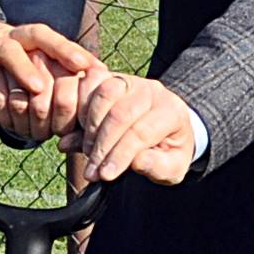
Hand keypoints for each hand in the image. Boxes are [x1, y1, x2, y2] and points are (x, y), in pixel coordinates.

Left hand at [0, 5, 98, 125]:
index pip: (6, 51)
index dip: (23, 69)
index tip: (37, 89)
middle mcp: (6, 34)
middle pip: (38, 35)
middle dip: (61, 50)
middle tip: (83, 68)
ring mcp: (18, 35)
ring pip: (50, 37)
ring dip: (74, 52)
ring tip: (99, 70)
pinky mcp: (27, 42)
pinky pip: (53, 44)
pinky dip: (74, 54)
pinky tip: (93, 68)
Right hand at [70, 74, 202, 186]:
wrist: (164, 128)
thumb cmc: (167, 151)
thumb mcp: (173, 167)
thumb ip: (158, 167)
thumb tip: (136, 162)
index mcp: (172, 112)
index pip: (141, 132)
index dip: (119, 155)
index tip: (104, 175)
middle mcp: (152, 91)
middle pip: (120, 113)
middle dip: (102, 146)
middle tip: (92, 171)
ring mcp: (131, 81)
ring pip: (105, 94)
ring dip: (90, 126)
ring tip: (87, 151)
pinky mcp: (112, 78)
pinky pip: (91, 83)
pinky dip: (81, 106)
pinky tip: (80, 130)